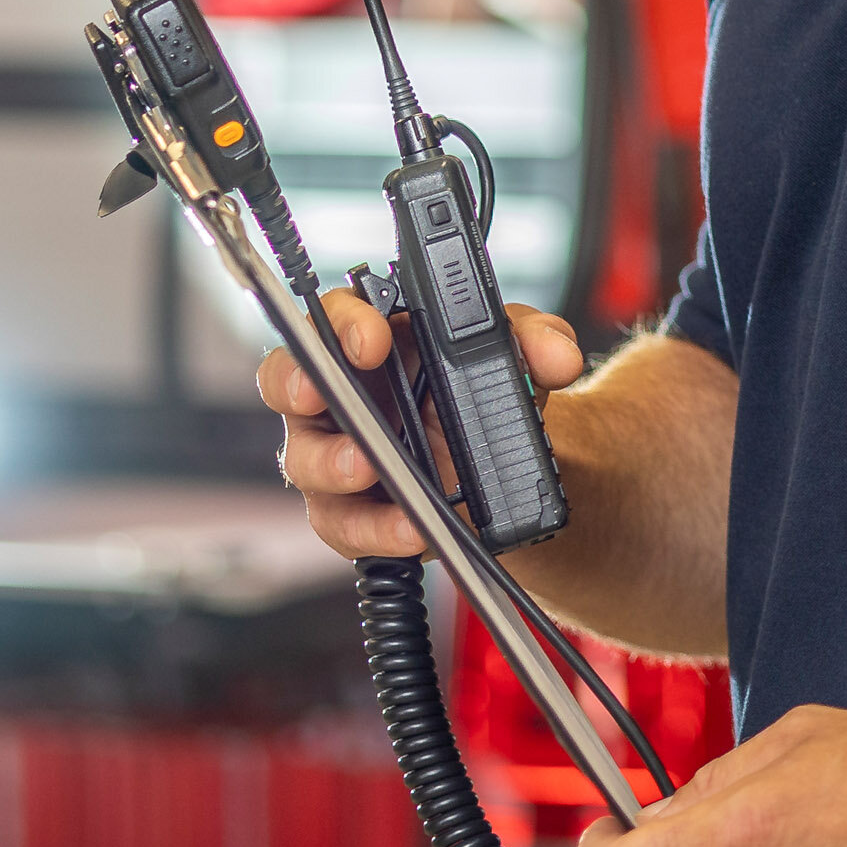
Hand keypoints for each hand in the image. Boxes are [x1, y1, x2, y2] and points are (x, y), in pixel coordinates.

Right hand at [258, 291, 585, 560]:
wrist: (504, 469)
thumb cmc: (483, 393)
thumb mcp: (516, 353)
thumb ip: (535, 341)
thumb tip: (557, 356)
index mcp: (369, 340)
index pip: (330, 317)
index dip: (340, 323)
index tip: (372, 339)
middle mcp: (339, 394)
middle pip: (288, 381)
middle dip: (300, 386)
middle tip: (323, 395)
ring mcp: (336, 455)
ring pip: (306, 460)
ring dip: (334, 465)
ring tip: (370, 468)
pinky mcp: (351, 513)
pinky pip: (344, 525)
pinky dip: (377, 530)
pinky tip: (412, 529)